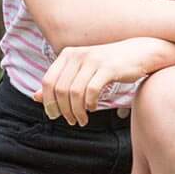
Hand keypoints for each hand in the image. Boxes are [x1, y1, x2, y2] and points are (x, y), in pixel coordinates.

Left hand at [31, 39, 164, 124]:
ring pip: (74, 92)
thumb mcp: (81, 72)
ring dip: (76, 111)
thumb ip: (59, 83)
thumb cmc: (108, 65)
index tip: (55, 115)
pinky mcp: (108, 68)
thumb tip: (35, 97)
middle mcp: (77, 55)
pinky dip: (89, 104)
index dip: (48, 101)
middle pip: (60, 89)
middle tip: (71, 120)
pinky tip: (92, 109)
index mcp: (67, 54)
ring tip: (82, 120)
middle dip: (63, 110)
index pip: (48, 81)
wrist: (139, 52)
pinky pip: (91, 91)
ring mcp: (92, 60)